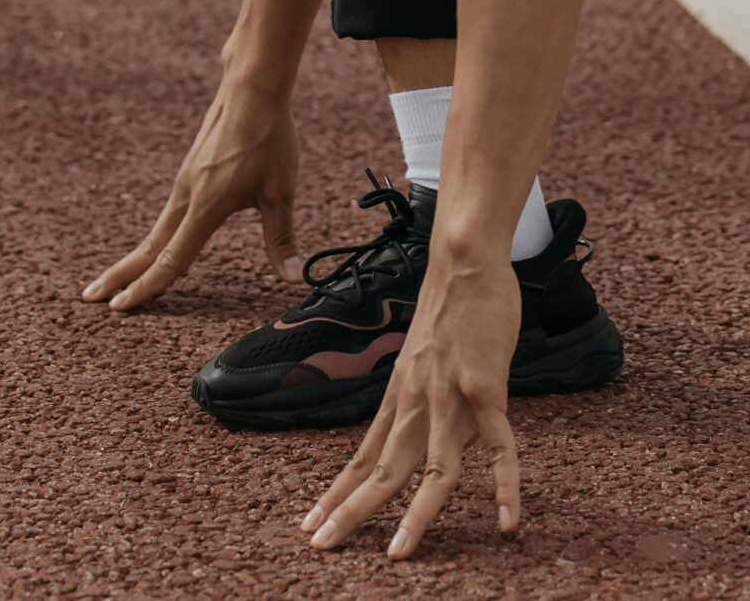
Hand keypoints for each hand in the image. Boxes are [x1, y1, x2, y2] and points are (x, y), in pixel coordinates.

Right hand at [82, 85, 301, 309]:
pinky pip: (167, 216)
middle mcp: (185, 198)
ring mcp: (183, 185)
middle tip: (90, 298)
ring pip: (155, 232)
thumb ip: (280, 238)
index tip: (121, 307)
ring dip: (134, 258)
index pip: (170, 259)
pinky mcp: (188, 175)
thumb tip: (289, 277)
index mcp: (204, 207)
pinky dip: (153, 240)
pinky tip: (156, 248)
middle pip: (148, 248)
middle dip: (119, 276)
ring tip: (114, 280)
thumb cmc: (266, 138)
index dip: (147, 287)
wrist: (249, 89)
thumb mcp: (280, 192)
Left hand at [299, 256, 521, 558]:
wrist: (463, 264)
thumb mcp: (419, 364)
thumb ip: (419, 403)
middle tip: (322, 548)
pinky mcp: (486, 387)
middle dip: (351, 513)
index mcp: (397, 401)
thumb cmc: (447, 314)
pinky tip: (507, 519)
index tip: (311, 527)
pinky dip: (504, 483)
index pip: (360, 460)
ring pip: (430, 470)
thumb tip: (424, 435)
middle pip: (380, 471)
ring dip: (416, 516)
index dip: (335, 496)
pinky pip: (499, 444)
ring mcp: (449, 397)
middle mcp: (414, 404)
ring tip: (398, 554)